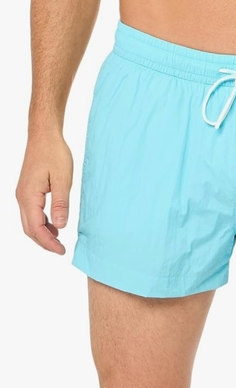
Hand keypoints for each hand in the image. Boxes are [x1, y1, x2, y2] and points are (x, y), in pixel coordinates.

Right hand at [16, 135, 72, 254]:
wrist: (44, 136)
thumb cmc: (54, 153)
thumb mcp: (63, 179)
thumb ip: (60, 204)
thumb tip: (60, 226)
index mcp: (29, 196)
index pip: (36, 228)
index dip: (48, 243)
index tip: (61, 251)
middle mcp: (22, 197)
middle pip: (29, 229)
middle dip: (44, 242)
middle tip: (60, 250)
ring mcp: (23, 194)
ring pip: (29, 222)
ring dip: (42, 233)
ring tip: (58, 240)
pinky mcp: (28, 190)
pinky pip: (32, 213)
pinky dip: (42, 223)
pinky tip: (54, 225)